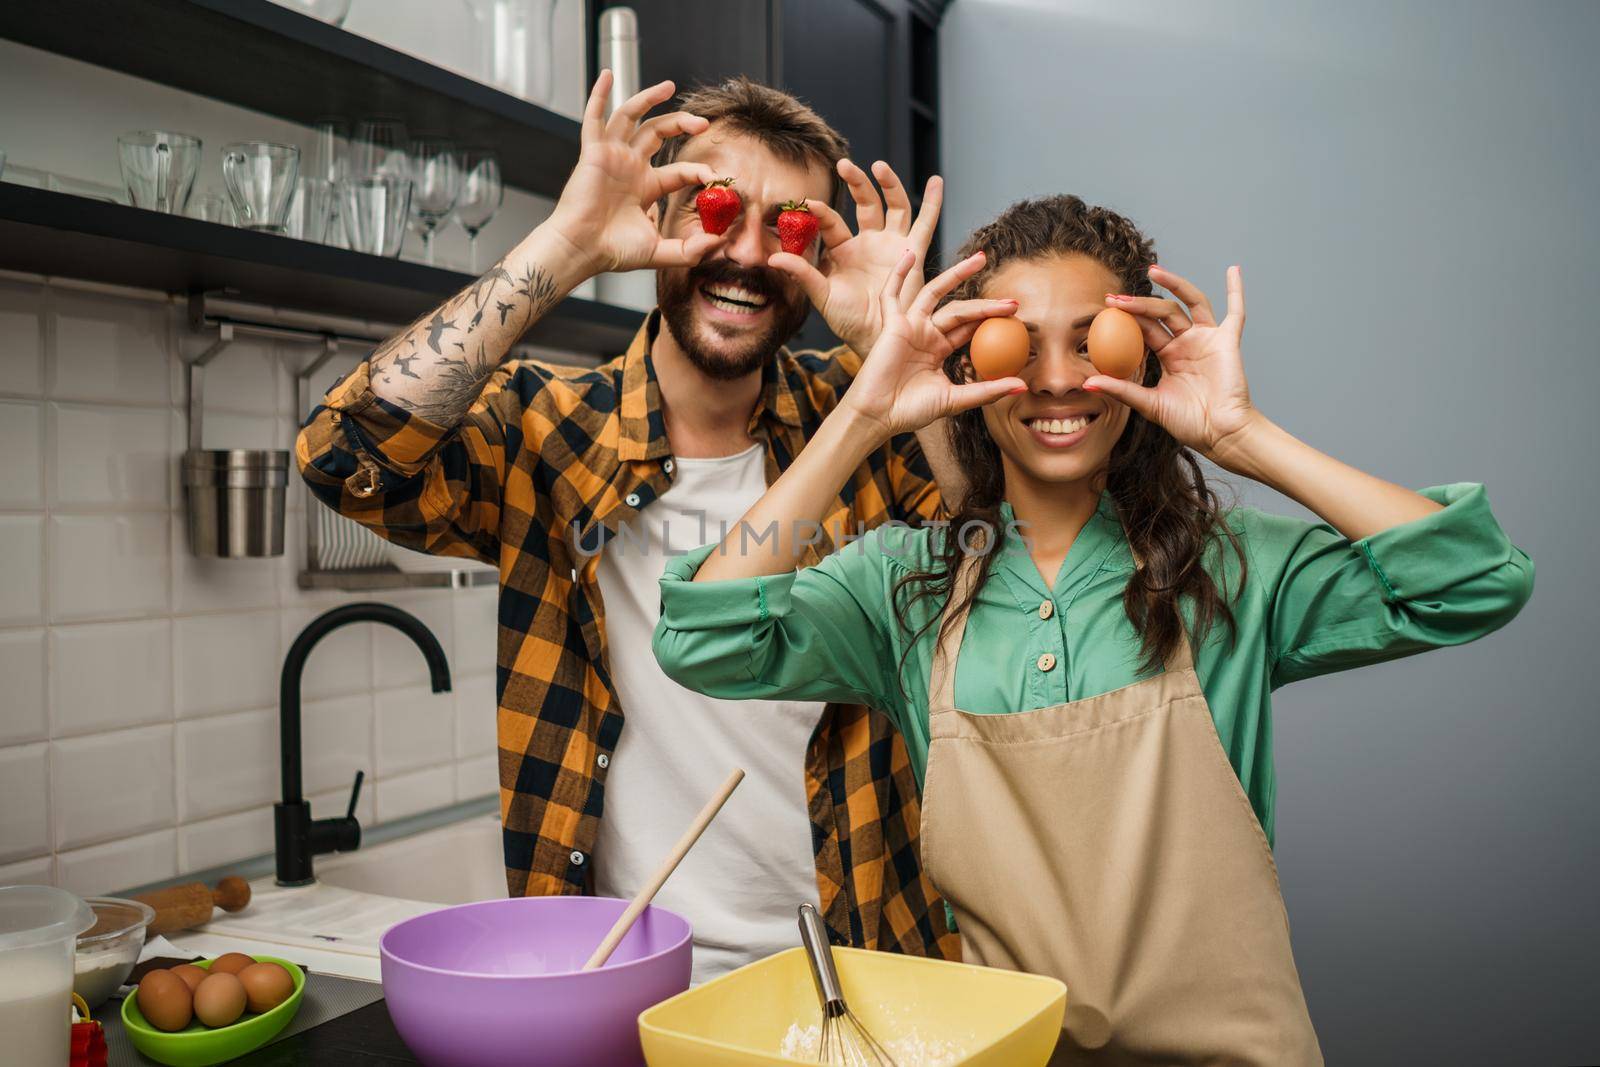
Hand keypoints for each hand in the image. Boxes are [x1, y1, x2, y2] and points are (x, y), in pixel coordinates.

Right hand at [545, 72, 725, 276]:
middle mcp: (629, 167)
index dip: (699, 171)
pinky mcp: (593, 152)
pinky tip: (607, 75)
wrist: (583, 249)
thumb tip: (719, 241)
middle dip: (681, 123)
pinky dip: (599, 95)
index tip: (715, 178)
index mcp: (646, 187)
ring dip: (648, 99)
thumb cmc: (613, 251)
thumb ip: (690, 249)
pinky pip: (594, 118)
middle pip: (657, 133)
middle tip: (702, 122)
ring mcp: (611, 156)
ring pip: (631, 117)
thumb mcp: (660, 252)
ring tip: (669, 86)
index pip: (679, 170)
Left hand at [767, 163, 1014, 355]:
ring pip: (893, 206)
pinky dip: (932, 203)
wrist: (877, 339)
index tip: (806, 204)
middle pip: (865, 204)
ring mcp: (892, 245)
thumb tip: (773, 256)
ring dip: (889, 184)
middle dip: (855, 184)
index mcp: (843, 251)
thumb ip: (802, 273)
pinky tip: (936, 181)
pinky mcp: (914, 252)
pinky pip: (925, 224)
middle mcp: (868, 242)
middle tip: (843, 165)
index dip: (821, 213)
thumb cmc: (849, 321)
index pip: (832, 223)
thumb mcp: (823, 296)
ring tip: (878, 166)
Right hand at [842, 249, 1025, 437]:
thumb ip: (986, 390)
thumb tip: (1022, 386)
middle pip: (959, 310)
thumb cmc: (911, 411)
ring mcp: (909, 327)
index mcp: (939, 350)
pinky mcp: (892, 325)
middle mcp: (926, 334)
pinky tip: (909, 256)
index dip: (991, 321)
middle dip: (986, 304)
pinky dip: (898, 274)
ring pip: (935, 293)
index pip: (969, 329)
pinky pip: (891, 295)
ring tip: (981, 260)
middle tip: (1013, 301)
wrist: (879, 416)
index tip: (1016, 317)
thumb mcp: (955, 400)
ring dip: (957, 275)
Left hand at [1083, 265, 1261, 467]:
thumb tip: (1087, 384)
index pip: (1145, 329)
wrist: (1219, 434)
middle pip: (1162, 313)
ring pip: (1189, 303)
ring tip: (1153, 271)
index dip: (1127, 317)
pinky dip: (1236, 290)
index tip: (1105, 308)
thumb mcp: (1149, 404)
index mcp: (1169, 356)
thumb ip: (1121, 390)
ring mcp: (1208, 339)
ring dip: (1174, 284)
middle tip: (1115, 297)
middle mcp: (1187, 343)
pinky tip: (1233, 270)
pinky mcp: (1228, 341)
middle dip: (1139, 303)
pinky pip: (1236, 312)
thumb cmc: (1188, 423)